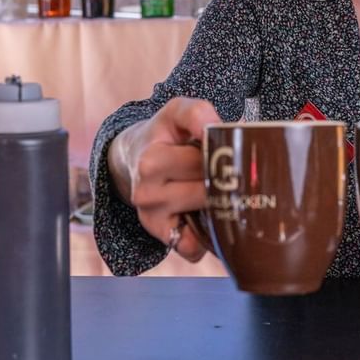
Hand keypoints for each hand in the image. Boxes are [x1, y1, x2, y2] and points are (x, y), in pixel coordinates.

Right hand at [107, 97, 218, 261]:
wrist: (135, 158)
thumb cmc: (164, 135)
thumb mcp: (176, 112)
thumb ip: (197, 113)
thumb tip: (218, 128)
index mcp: (151, 161)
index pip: (203, 161)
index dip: (221, 153)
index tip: (224, 147)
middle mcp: (147, 193)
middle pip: (207, 190)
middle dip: (222, 179)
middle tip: (224, 167)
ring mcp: (152, 218)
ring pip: (206, 218)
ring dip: (218, 204)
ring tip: (215, 186)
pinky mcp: (163, 236)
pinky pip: (194, 247)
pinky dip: (206, 236)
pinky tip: (205, 213)